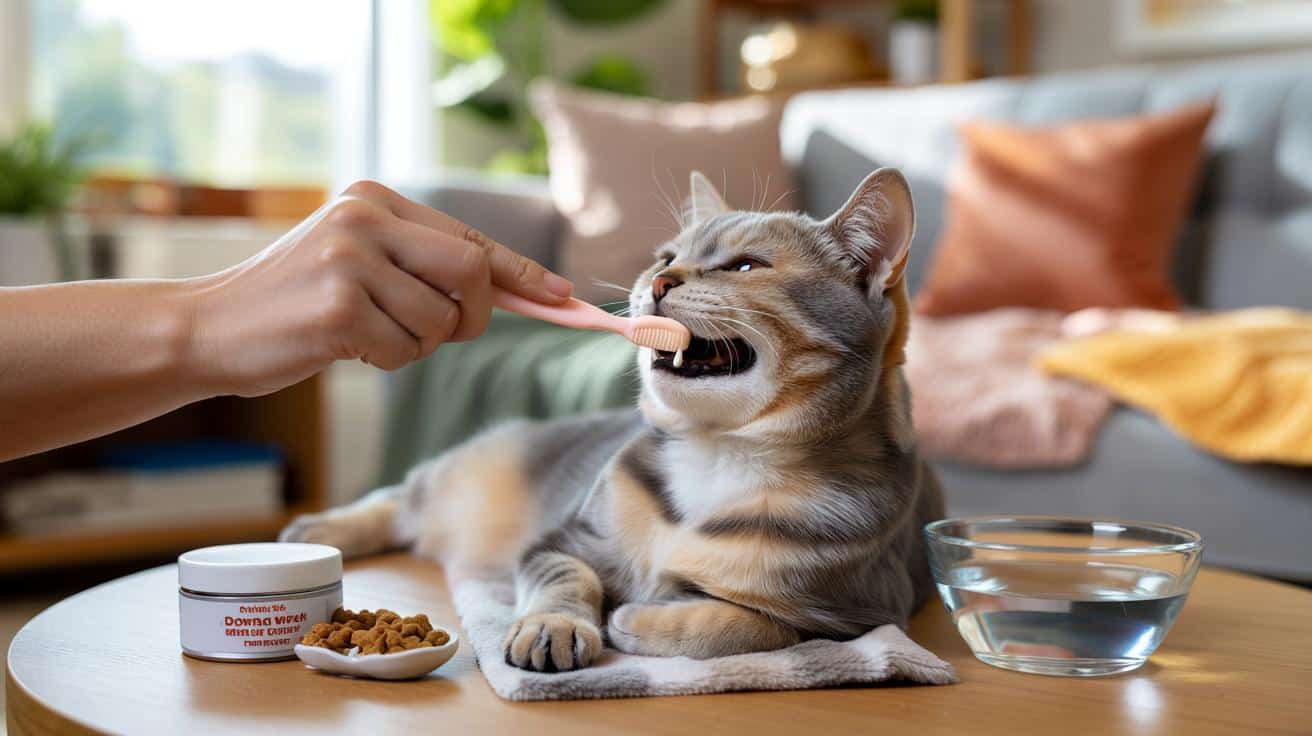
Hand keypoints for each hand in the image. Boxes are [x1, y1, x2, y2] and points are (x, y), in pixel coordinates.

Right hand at [183, 180, 572, 395]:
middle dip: (473, 315)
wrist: (209, 328)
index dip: (522, 273)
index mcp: (375, 199)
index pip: (470, 238)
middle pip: (472, 272)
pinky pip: (404, 351)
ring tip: (367, 334)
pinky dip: (386, 361)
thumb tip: (520, 292)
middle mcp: (365, 219)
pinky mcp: (338, 308)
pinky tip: (343, 348)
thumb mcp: (358, 263)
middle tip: (445, 332)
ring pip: (440, 322)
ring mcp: (350, 261)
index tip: (562, 296)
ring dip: (416, 345)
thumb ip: (425, 267)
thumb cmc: (295, 303)